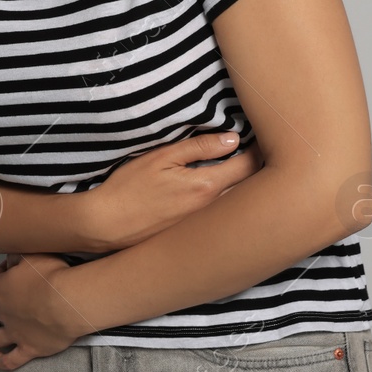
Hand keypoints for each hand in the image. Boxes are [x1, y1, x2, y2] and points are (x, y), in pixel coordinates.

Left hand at [0, 253, 86, 368]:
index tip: (10, 274)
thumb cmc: (53, 275)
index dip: (0, 276)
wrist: (69, 301)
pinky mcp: (29, 349)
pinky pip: (10, 360)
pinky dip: (2, 360)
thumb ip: (17, 257)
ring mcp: (15, 333)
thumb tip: (10, 259)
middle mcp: (2, 312)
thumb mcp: (31, 255)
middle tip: (1, 305)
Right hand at [82, 132, 264, 250]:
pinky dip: (232, 204)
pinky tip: (227, 193)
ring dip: (248, 187)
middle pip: (251, 188)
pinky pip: (224, 216)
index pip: (248, 165)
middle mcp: (213, 209)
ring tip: (251, 170)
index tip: (264, 137)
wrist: (107, 225)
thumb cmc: (129, 188)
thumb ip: (198, 147)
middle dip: (260, 169)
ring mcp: (206, 225)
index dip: (260, 149)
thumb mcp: (160, 158)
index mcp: (206, 186)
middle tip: (265, 151)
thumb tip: (233, 138)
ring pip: (239, 204)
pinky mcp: (196, 234)